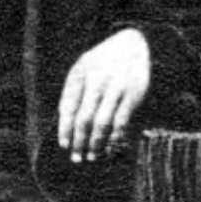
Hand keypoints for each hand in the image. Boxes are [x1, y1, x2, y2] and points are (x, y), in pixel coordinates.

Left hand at [58, 29, 150, 162]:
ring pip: (102, 123)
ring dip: (96, 143)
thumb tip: (64, 119)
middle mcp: (96, 80)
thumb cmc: (104, 60)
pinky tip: (111, 148)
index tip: (64, 145)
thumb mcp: (84, 66)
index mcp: (80, 72)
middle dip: (79, 141)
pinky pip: (122, 121)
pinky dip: (115, 138)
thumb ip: (73, 89)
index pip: (68, 106)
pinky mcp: (134, 94)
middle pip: (84, 118)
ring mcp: (116, 87)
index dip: (65, 128)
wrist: (136, 43)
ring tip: (92, 156)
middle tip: (76, 158)